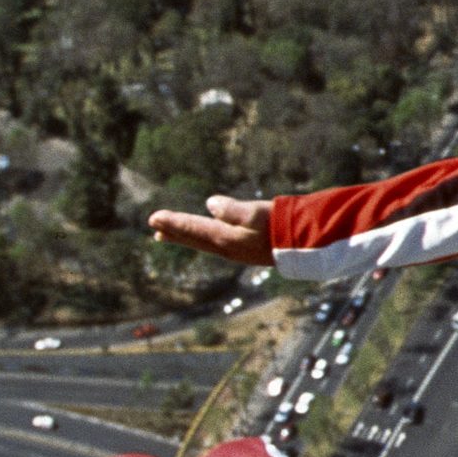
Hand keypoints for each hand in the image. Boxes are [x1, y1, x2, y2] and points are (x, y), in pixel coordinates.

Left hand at [147, 196, 274, 264]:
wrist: (304, 244)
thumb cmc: (280, 225)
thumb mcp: (255, 213)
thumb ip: (231, 210)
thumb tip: (210, 205)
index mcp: (226, 239)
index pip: (193, 228)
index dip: (173, 222)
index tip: (153, 218)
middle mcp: (227, 248)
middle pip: (194, 239)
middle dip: (175, 232)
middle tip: (156, 229)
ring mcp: (237, 251)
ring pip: (204, 243)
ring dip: (186, 237)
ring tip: (170, 235)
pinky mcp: (247, 250)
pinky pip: (215, 244)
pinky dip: (202, 239)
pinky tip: (207, 237)